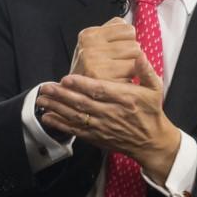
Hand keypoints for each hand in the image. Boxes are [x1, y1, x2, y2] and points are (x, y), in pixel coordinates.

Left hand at [37, 56, 180, 183]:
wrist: (152, 142)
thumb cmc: (151, 112)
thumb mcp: (155, 88)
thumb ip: (145, 70)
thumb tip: (138, 54)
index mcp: (125, 98)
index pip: (100, 91)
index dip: (82, 85)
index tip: (67, 78)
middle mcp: (111, 113)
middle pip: (83, 103)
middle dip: (62, 95)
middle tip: (46, 86)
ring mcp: (102, 126)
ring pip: (76, 116)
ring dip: (57, 108)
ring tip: (42, 99)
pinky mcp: (96, 136)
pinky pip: (75, 130)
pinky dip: (60, 124)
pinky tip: (47, 117)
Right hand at [69, 17, 146, 81]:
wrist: (71, 92)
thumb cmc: (87, 66)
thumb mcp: (91, 43)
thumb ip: (109, 30)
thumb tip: (127, 24)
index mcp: (89, 34)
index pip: (128, 29)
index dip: (128, 40)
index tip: (119, 48)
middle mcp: (91, 47)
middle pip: (134, 45)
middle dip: (132, 55)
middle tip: (120, 63)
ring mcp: (96, 64)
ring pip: (135, 60)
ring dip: (132, 67)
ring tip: (119, 71)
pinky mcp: (104, 81)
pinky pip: (132, 75)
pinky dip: (129, 79)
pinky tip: (118, 80)